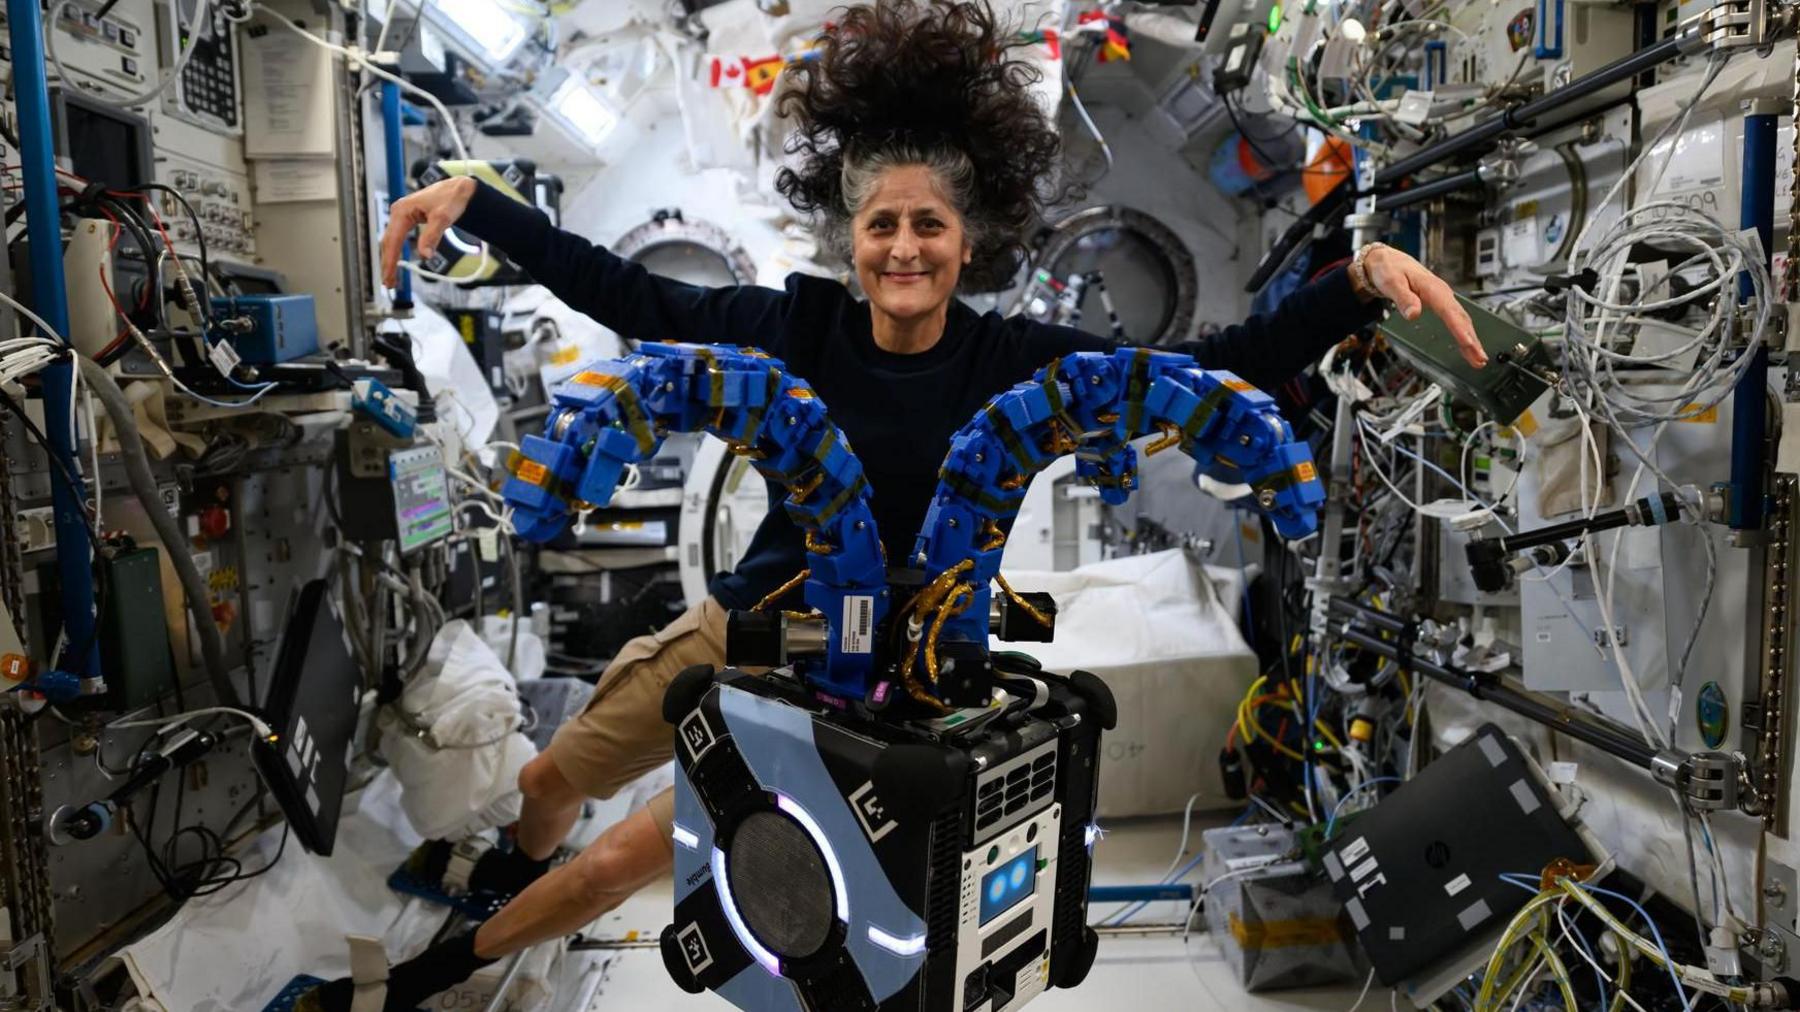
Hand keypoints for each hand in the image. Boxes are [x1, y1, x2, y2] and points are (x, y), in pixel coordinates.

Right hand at [380, 176, 477, 287]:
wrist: (460, 189)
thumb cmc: (451, 198)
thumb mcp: (443, 218)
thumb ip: (432, 236)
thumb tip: (425, 256)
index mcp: (402, 211)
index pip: (393, 240)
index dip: (390, 260)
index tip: (389, 276)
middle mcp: (398, 212)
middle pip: (388, 242)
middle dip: (387, 263)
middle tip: (388, 284)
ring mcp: (402, 216)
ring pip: (392, 241)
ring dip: (390, 259)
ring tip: (391, 278)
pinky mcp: (407, 219)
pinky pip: (398, 238)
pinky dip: (396, 252)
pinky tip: (396, 264)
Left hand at [1362, 245, 1486, 367]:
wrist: (1388, 261)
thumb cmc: (1390, 270)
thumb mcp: (1392, 282)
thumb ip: (1403, 298)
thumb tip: (1413, 314)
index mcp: (1433, 288)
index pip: (1449, 311)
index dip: (1459, 328)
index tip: (1467, 343)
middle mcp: (1442, 293)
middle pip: (1461, 318)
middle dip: (1472, 339)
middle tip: (1479, 358)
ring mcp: (1443, 299)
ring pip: (1462, 320)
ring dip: (1471, 340)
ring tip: (1479, 358)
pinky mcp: (1441, 304)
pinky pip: (1456, 320)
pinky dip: (1464, 334)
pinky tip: (1468, 347)